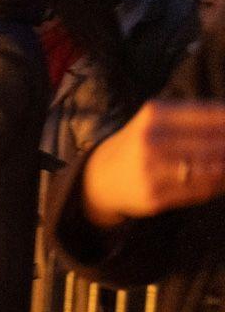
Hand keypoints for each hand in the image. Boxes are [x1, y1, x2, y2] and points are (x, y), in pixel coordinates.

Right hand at [81, 101, 224, 229]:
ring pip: (214, 169)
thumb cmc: (140, 144)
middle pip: (217, 143)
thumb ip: (198, 118)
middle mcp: (151, 141)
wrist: (100, 178)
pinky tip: (222, 179)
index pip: (212, 115)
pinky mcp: (156, 197)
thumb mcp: (158, 121)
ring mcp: (152, 170)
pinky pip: (203, 191)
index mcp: (155, 115)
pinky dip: (220, 184)